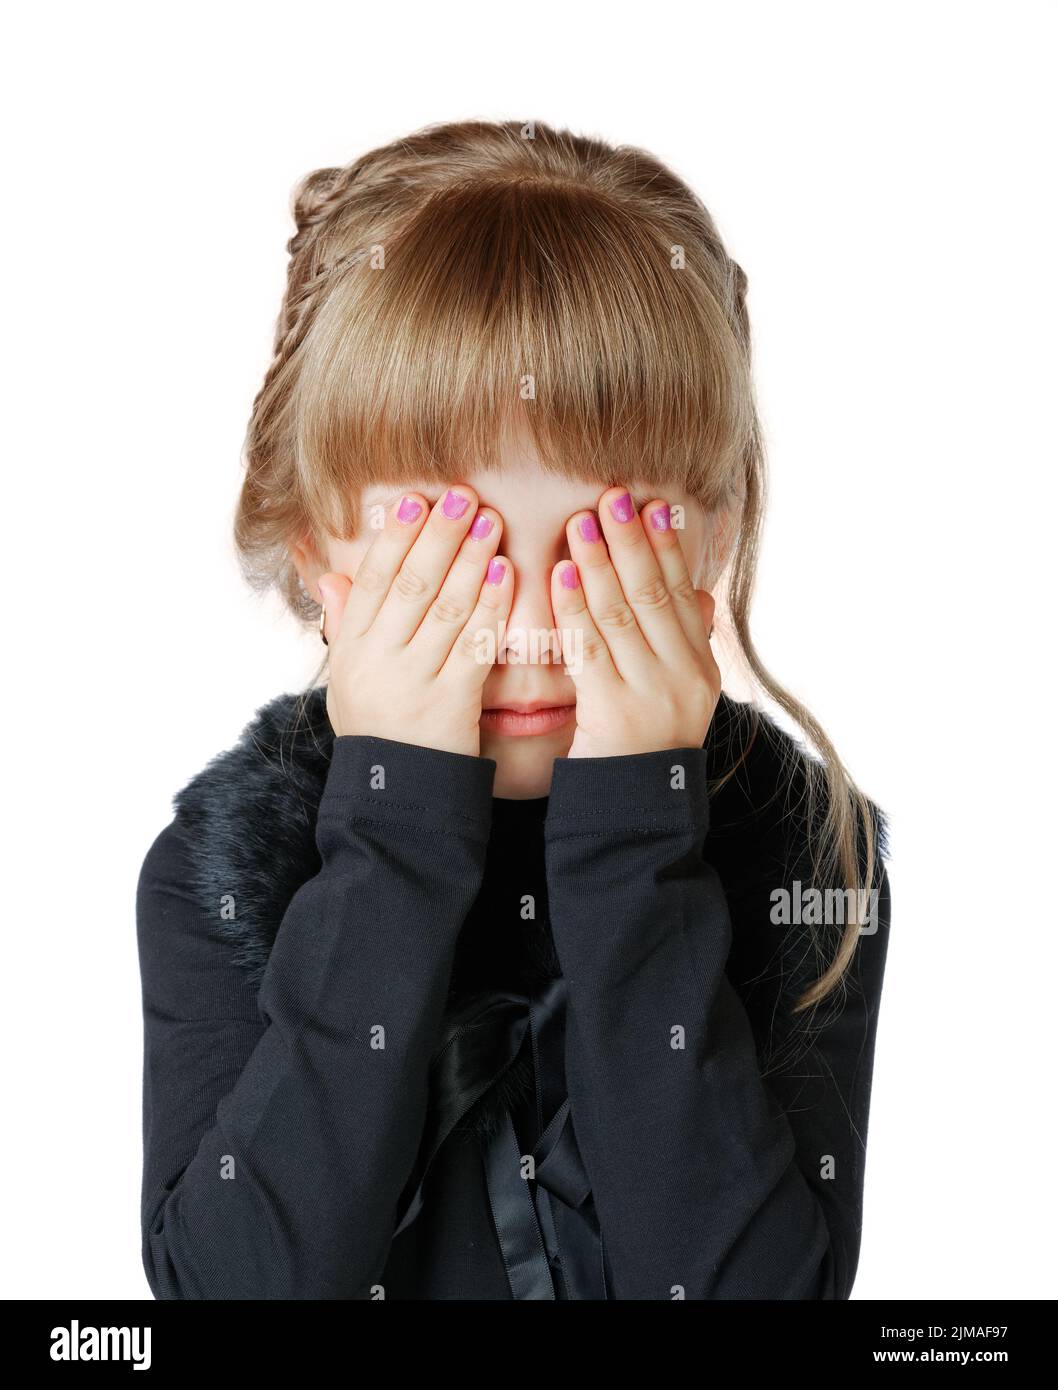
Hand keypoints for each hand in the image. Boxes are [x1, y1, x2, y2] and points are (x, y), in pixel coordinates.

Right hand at [317, 486, 512, 756]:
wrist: (393, 795)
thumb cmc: (374, 730)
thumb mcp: (344, 681)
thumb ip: (342, 626)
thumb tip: (330, 575)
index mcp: (351, 649)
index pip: (372, 579)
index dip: (396, 537)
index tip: (416, 500)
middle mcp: (378, 659)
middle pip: (410, 583)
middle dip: (439, 535)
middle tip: (463, 495)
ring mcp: (415, 680)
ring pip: (445, 607)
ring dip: (470, 559)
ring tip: (490, 521)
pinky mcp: (451, 701)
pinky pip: (474, 644)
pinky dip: (490, 606)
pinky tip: (506, 574)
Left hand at [549, 486, 720, 758]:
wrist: (637, 818)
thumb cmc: (645, 754)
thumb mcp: (681, 700)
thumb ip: (687, 647)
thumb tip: (699, 596)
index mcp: (701, 669)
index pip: (681, 595)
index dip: (665, 548)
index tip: (651, 505)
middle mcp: (684, 678)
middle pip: (654, 595)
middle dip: (631, 542)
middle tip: (612, 497)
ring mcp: (651, 695)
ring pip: (622, 615)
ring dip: (599, 563)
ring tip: (580, 522)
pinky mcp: (613, 713)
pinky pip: (591, 649)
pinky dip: (574, 608)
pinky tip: (560, 576)